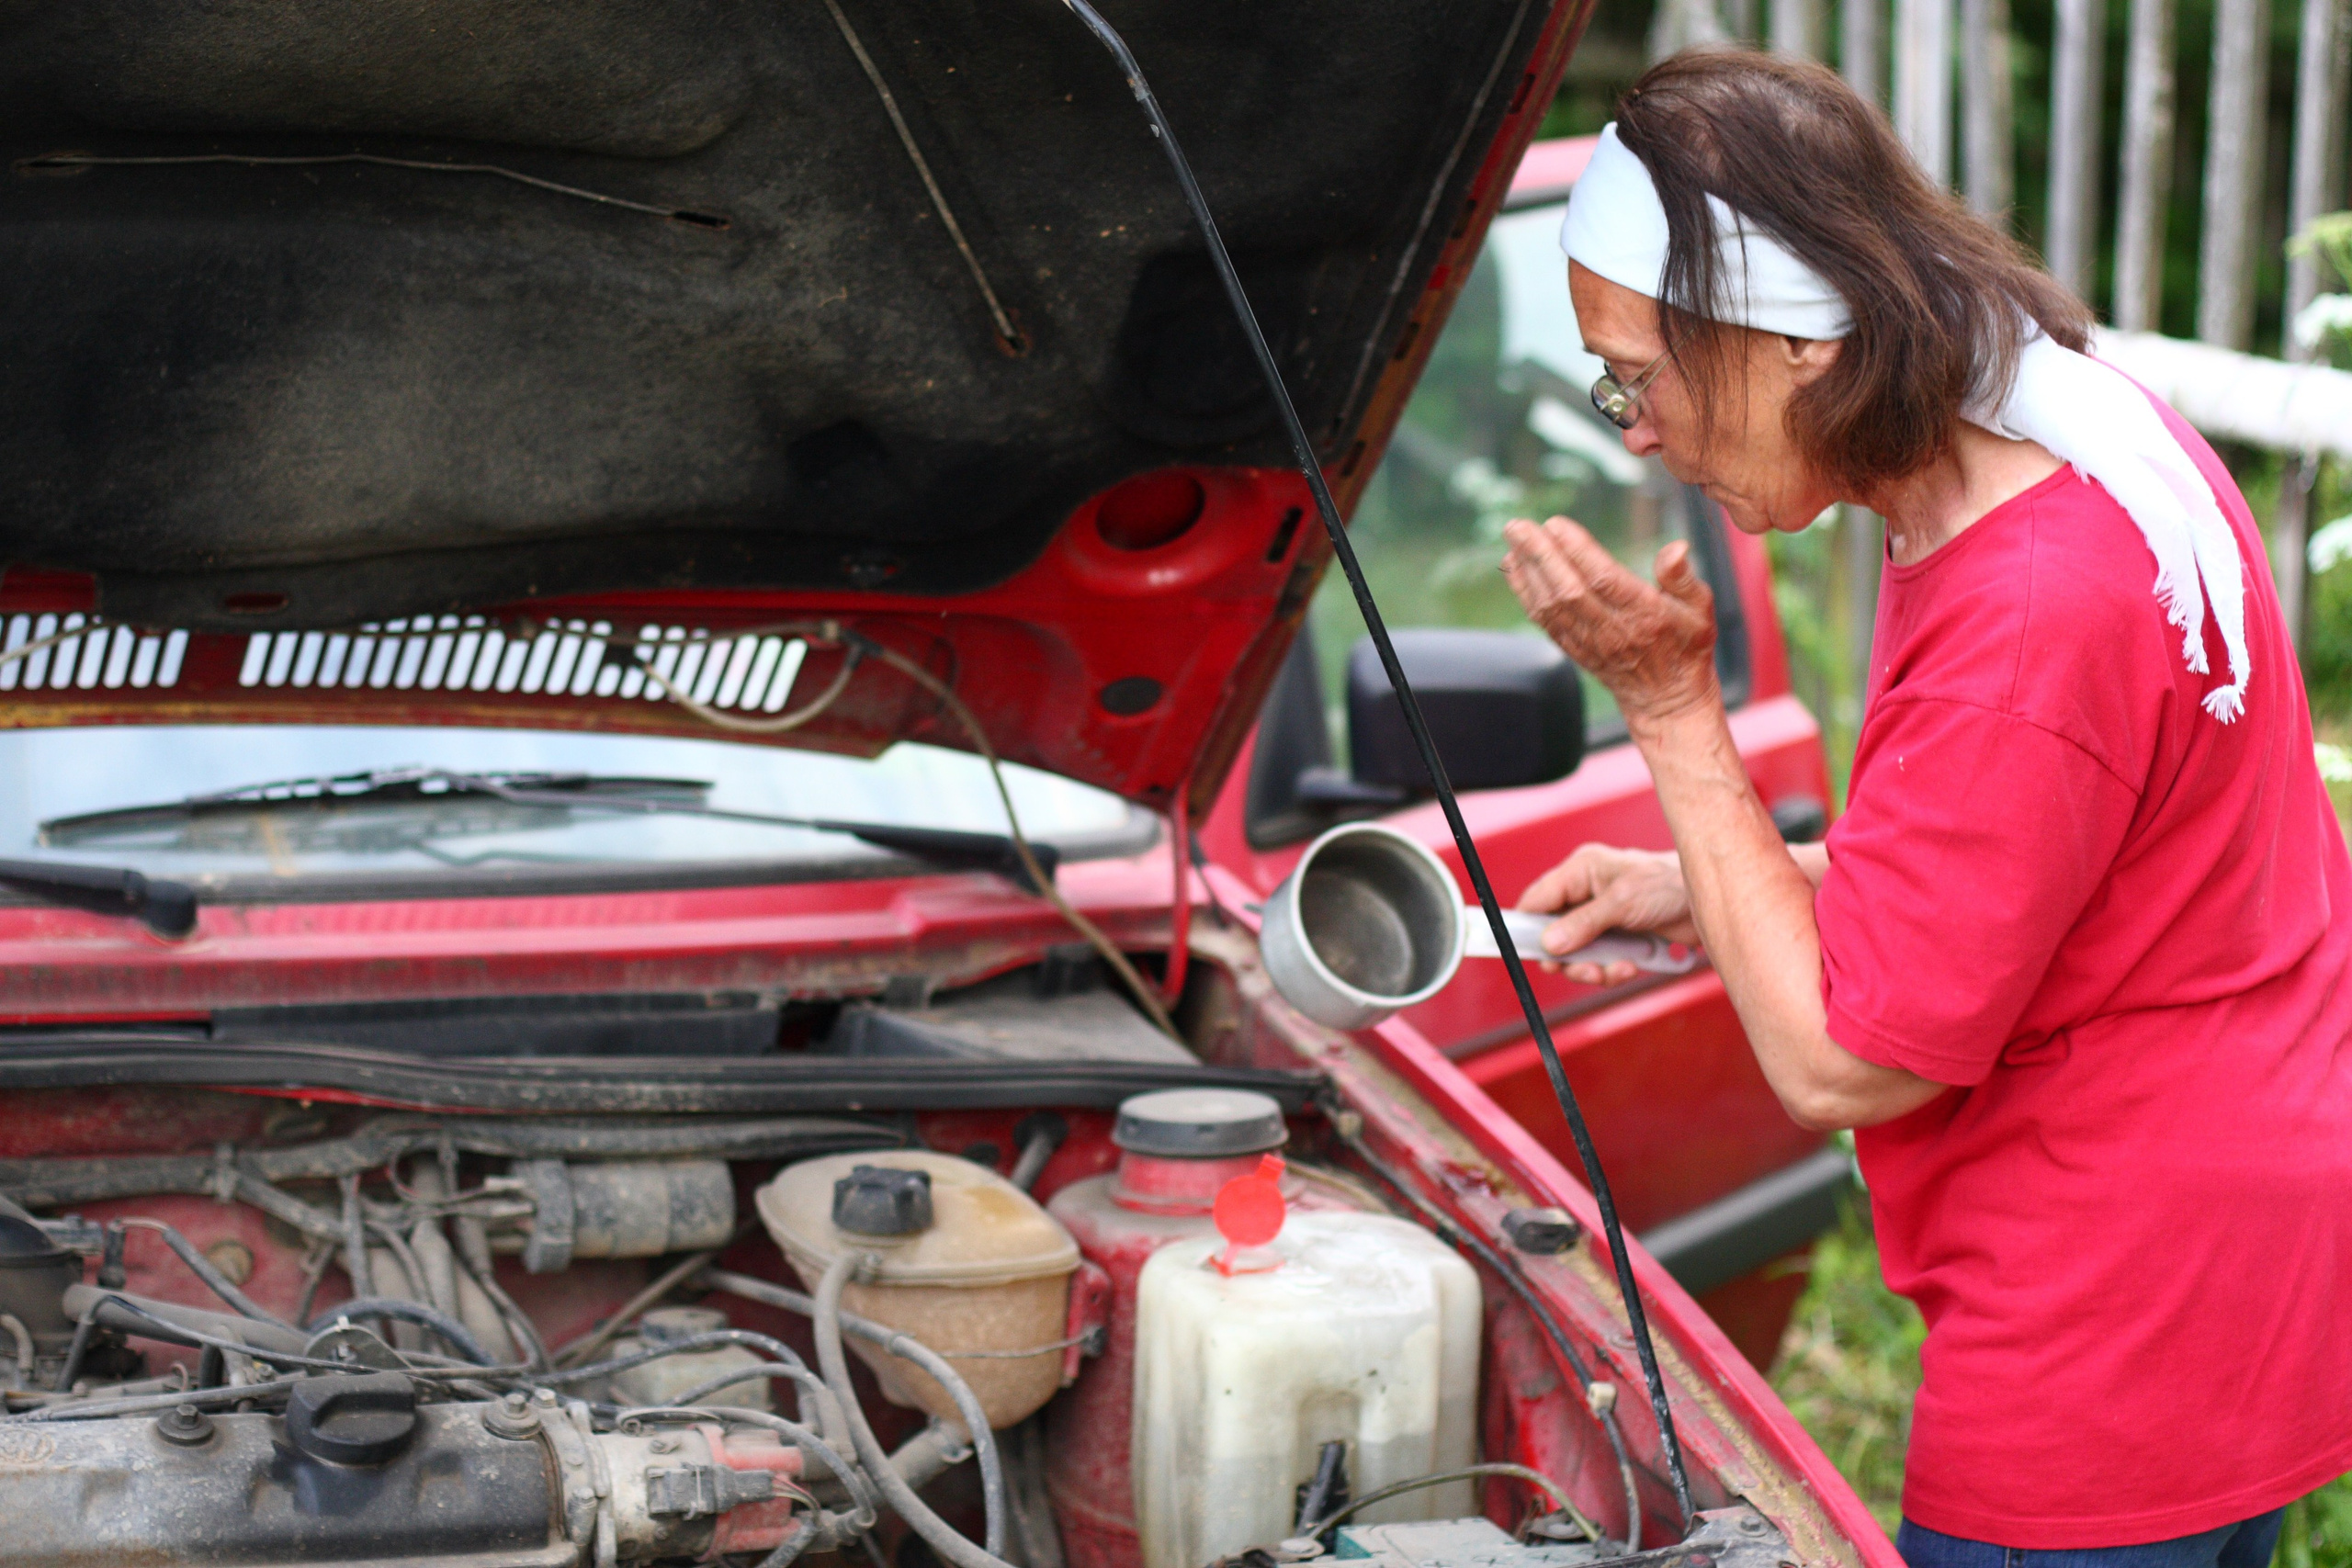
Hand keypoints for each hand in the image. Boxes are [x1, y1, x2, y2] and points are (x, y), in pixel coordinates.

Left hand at [1501, 516, 1719, 732]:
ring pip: (1551, 605)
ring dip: (1527, 571)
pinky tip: (1515, 567)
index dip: (1577, 551)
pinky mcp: (1573, 649)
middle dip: (1539, 556)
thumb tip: (1675, 548)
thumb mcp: (1700, 609)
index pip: (1604, 579)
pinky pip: (1544, 620)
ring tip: (1513, 538)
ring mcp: (1589, 642)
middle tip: (1517, 526)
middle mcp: (1612, 630)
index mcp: (1644, 615)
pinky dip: (1526, 592)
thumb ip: (1683, 578)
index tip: (1555, 524)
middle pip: (1568, 590)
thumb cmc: (1686, 646)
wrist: (1666, 698)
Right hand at [1515, 844, 1699, 985]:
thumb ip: (1583, 923)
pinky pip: (1602, 963)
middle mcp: (1587, 894)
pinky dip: (1614, 970)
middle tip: (1586, 969)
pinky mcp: (1620, 939)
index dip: (1527, 926)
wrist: (1713, 900)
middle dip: (1569, 958)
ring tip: (1615, 969)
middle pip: (1554, 935)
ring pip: (1578, 954)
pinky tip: (1632, 965)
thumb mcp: (1623, 902)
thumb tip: (1550, 944)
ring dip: (1594, 968)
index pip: (1537, 900)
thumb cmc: (1671, 884)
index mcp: (1581, 871)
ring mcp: (1603, 919)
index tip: (1526, 951)